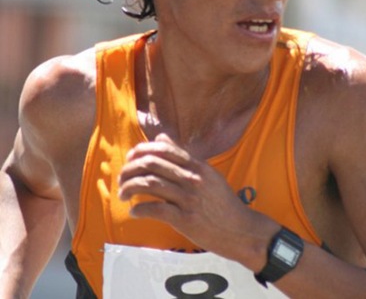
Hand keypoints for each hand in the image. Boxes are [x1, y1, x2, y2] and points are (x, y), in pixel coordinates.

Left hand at [118, 133, 276, 265]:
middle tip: (122, 177)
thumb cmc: (222, 202)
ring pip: (150, 184)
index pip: (164, 149)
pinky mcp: (185, 219)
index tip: (131, 158)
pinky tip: (134, 212)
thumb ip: (184, 156)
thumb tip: (161, 138)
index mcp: (197, 166)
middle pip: (152, 164)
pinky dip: (140, 209)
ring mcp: (189, 198)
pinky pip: (156, 209)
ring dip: (130, 187)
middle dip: (130, 169)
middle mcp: (192, 178)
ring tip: (123, 194)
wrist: (240, 229)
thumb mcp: (208, 173)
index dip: (142, 150)